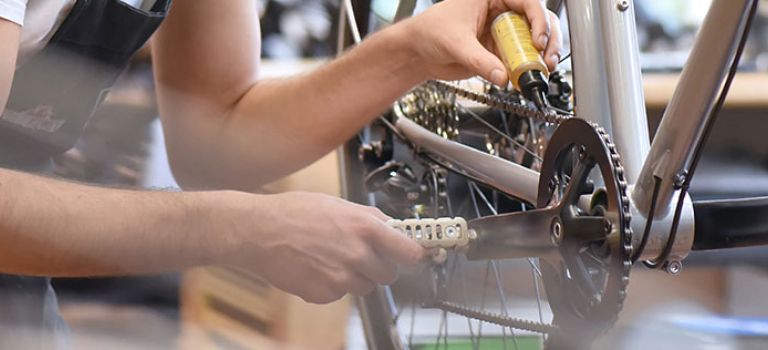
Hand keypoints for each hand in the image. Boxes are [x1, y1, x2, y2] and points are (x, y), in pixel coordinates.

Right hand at [227, 192, 424, 303]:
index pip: (410, 252)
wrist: (258, 232)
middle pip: (389, 275)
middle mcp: (358, 255)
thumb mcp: (338, 204)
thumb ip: (369, 218)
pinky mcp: (325, 294)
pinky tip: (316, 267)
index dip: (413, 255)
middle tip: (360, 255)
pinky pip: (340, 294)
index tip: (413, 255)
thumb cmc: (294, 213)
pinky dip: (332, 285)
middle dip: (379, 266)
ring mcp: (342, 278)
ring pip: (365, 287)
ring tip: (331, 258)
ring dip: (355, 277)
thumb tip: (392, 227)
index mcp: (366, 228)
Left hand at [396, 0, 562, 85]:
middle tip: (545, 58)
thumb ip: (479, 61)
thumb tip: (501, 75)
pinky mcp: (499, 51)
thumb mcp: (456, 43)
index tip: (537, 40)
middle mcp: (502, 12)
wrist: (418, 53)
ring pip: (533, 40)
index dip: (538, 20)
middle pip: (538, 20)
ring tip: (543, 68)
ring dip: (542, 54)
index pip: (527, 2)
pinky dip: (527, 67)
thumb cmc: (429, 32)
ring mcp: (502, 32)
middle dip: (547, 39)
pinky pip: (520, 58)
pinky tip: (528, 77)